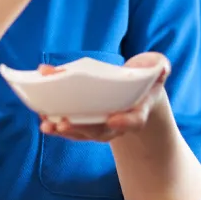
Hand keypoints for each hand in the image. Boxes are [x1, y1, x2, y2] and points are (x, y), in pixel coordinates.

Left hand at [39, 52, 170, 141]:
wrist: (134, 91)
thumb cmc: (144, 78)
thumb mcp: (155, 69)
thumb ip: (159, 67)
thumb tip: (161, 67)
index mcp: (138, 111)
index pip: (134, 120)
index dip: (125, 121)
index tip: (113, 119)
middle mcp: (118, 123)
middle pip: (99, 131)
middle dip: (80, 128)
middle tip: (62, 124)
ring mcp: (100, 126)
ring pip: (81, 132)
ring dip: (62, 129)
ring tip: (45, 123)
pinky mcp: (84, 122)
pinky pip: (69, 125)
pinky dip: (54, 120)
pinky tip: (39, 111)